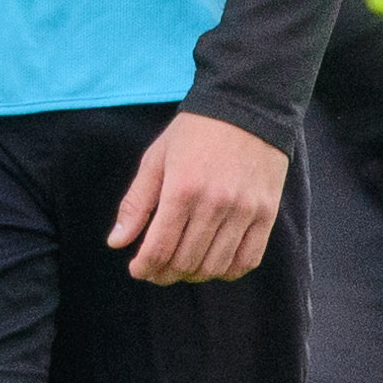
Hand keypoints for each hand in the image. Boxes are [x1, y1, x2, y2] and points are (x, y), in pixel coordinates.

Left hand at [110, 113, 287, 285]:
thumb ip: (136, 203)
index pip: (160, 248)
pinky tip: (213, 264)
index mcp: (182, 189)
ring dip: (194, 275)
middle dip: (165, 274)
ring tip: (183, 267)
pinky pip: (248, 259)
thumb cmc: (194, 133)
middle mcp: (214, 203)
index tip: (138, 270)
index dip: (145, 267)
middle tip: (157, 271)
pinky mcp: (266, 213)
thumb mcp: (156, 159)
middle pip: (186, 262)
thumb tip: (116, 243)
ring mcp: (244, 210)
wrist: (247, 107)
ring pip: (215, 266)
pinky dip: (228, 270)